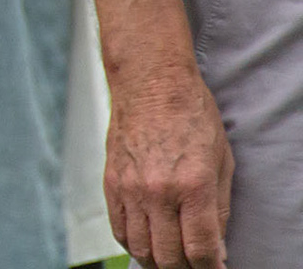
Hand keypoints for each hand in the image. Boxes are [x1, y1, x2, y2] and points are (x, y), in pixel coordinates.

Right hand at [104, 64, 233, 268]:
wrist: (149, 81)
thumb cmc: (190, 114)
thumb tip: (215, 247)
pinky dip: (132, 244)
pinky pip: (118, 228)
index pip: (200, 250)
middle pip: (168, 257)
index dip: (210, 268)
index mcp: (192, 185)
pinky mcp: (110, 181)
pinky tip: (146, 242)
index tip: (214, 268)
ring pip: (140, 248)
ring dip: (158, 262)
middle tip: (193, 265)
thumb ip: (219, 209)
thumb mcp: (221, 162)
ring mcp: (130, 187)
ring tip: (171, 259)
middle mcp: (158, 190)